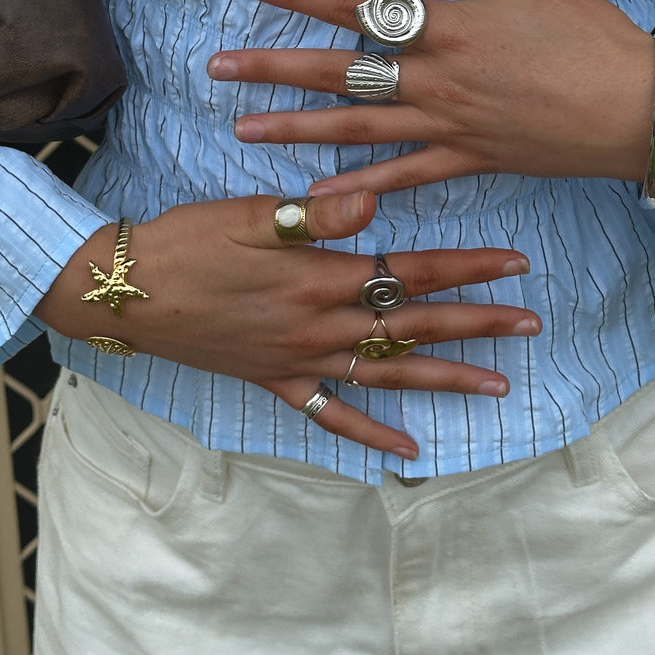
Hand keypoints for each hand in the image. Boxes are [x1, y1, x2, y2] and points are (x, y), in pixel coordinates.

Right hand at [35, 191, 539, 458]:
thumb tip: (373, 203)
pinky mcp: (274, 379)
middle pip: (413, 326)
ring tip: (497, 387)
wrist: (125, 291)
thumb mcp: (247, 213)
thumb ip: (315, 214)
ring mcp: (299, 360)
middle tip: (529, 324)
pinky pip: (330, 414)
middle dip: (476, 324)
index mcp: (319, 277)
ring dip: (444, 379)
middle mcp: (319, 326)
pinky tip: (406, 450)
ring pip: (387, 374)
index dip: (466, 268)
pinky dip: (370, 432)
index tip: (515, 265)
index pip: (410, 271)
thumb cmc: (186, 241)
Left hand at [208, 0, 654, 195]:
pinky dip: (360, 187)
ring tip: (242, 130)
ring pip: (358, 128)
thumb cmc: (590, 37)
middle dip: (275, 67)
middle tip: (216, 67)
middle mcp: (437, 79)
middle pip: (341, 71)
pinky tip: (317, 193)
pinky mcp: (470, 161)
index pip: (358, 5)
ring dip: (297, 129)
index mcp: (449, 27)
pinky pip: (404, 178)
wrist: (637, 110)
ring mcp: (449, 126)